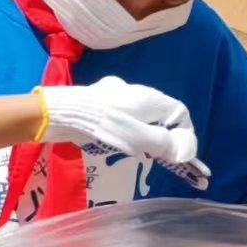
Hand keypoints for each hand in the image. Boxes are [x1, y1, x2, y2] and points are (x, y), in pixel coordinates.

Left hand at [40, 77, 197, 167]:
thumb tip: (182, 152)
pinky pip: (122, 115)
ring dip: (143, 132)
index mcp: (150, 97)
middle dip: (163, 135)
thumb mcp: (138, 138)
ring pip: (141, 115)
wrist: (62, 113)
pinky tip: (113, 138)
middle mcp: (136, 91)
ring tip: (137, 150)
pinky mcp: (100, 100)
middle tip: (158, 155)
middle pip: (160, 114)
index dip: (183, 135)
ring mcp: (116, 94)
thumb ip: (162, 143)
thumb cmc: (103, 126)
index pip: (179, 113)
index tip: (178, 154)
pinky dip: (125, 128)